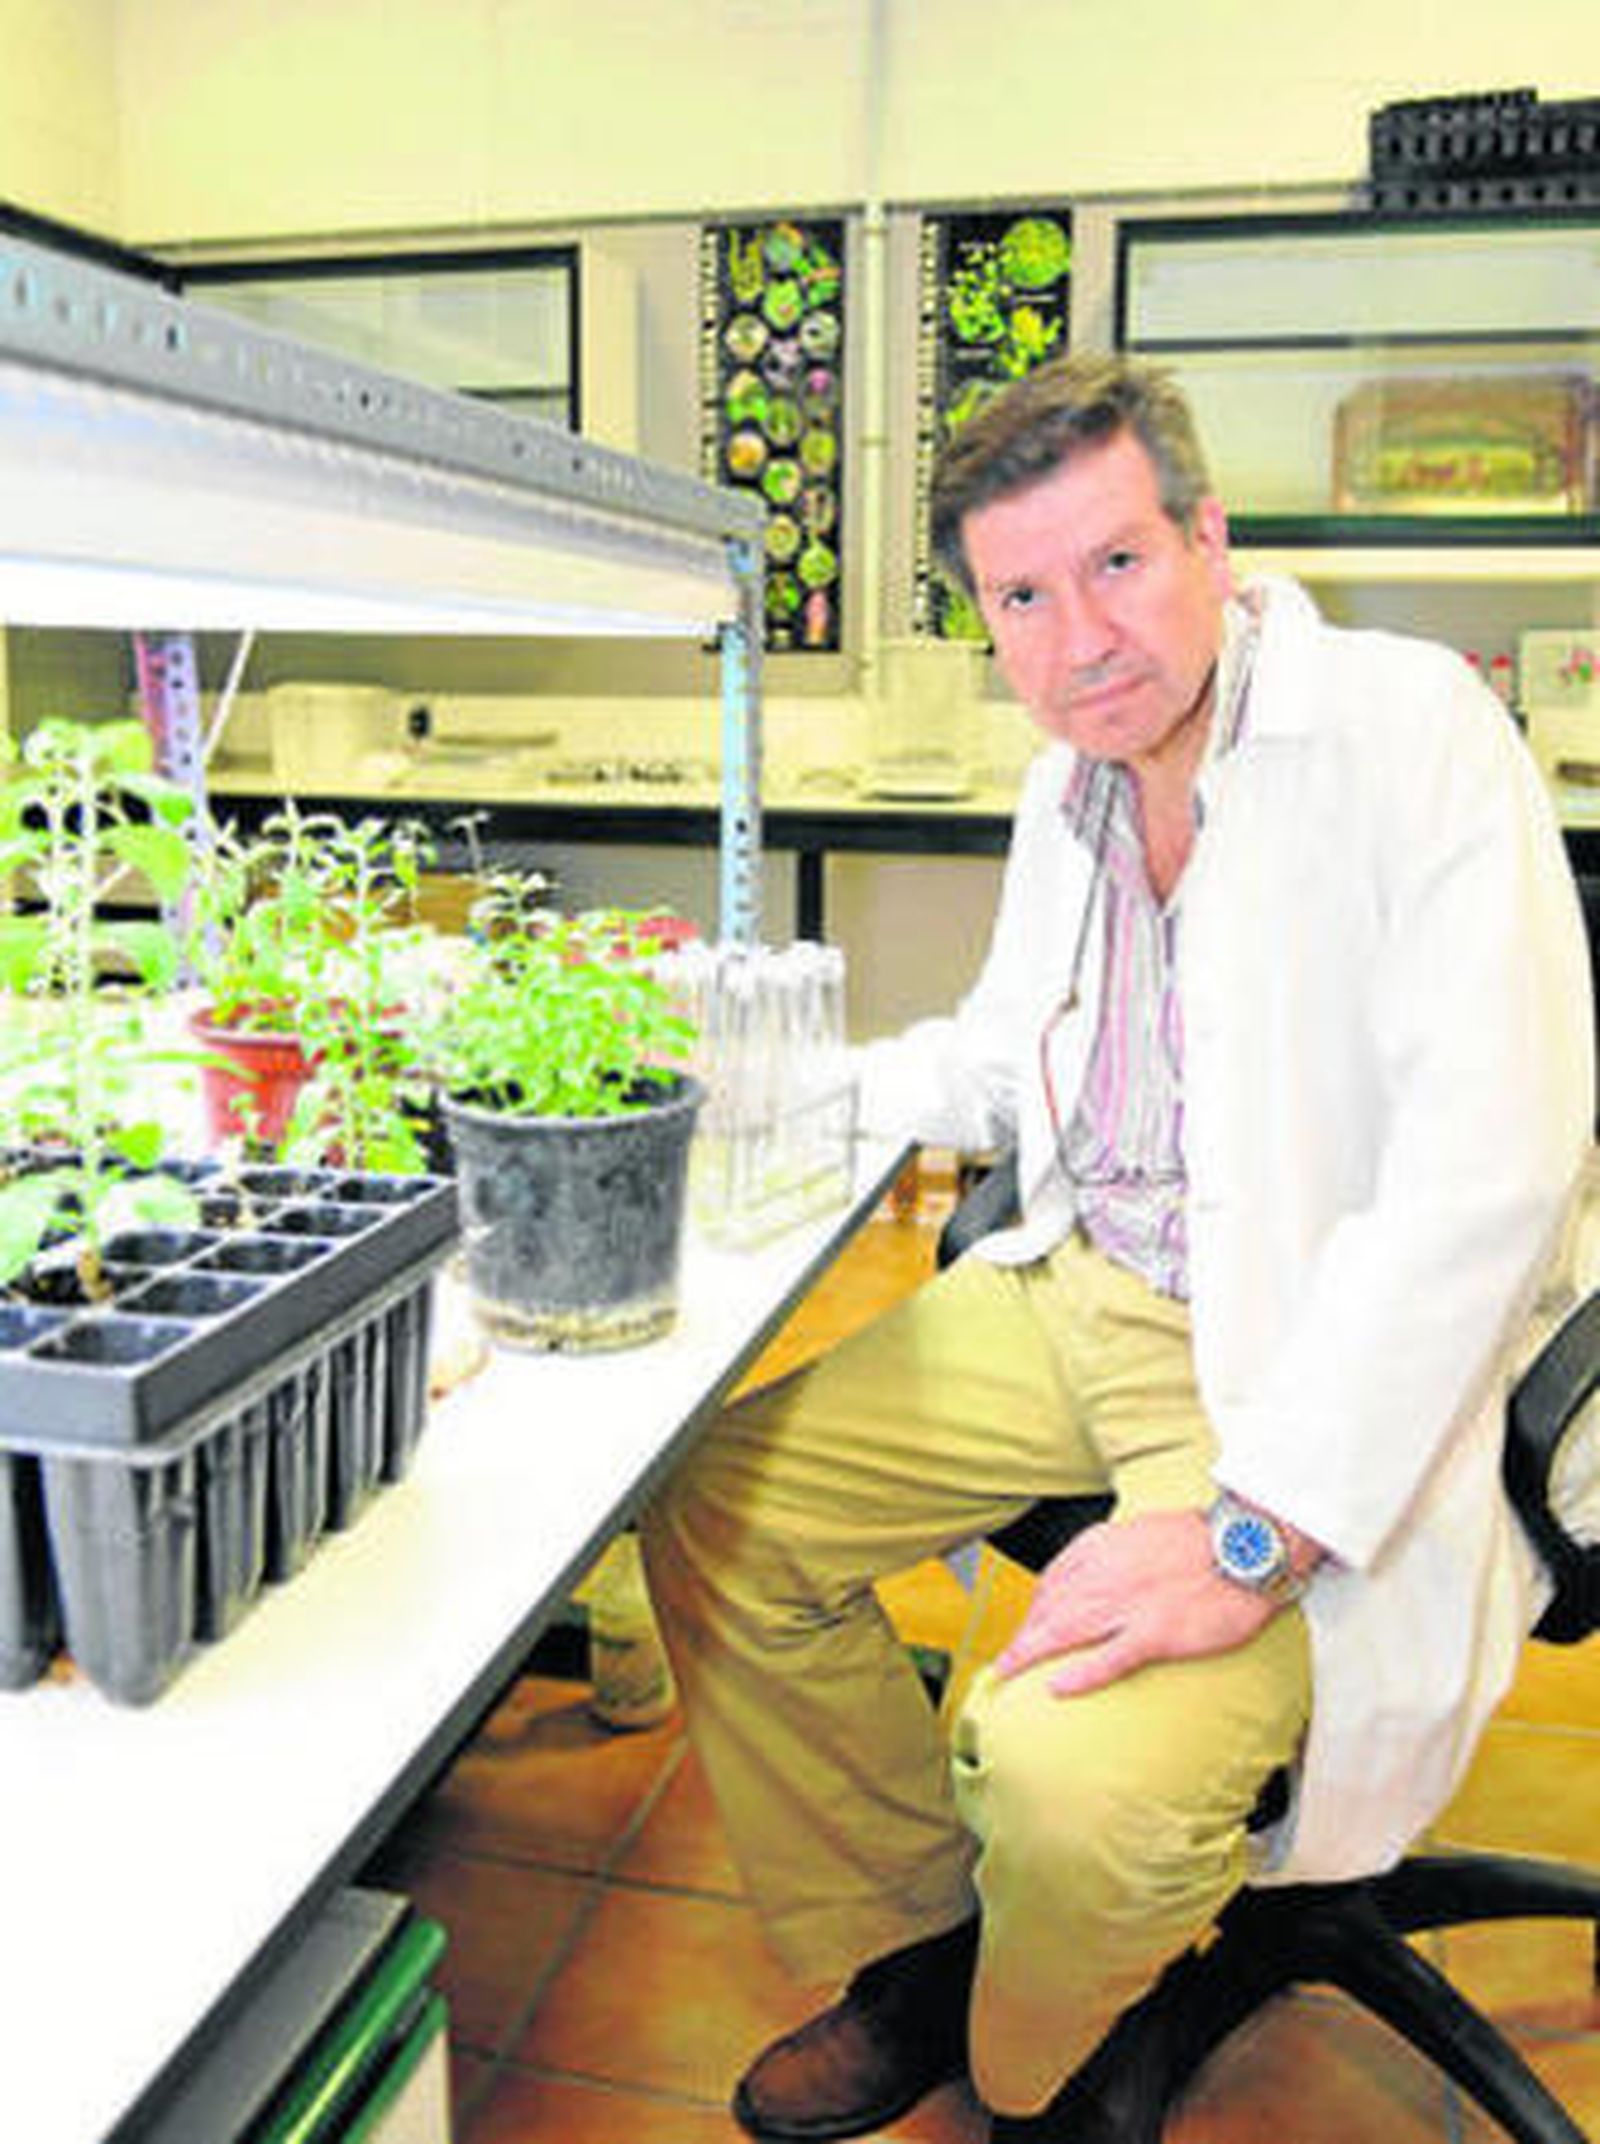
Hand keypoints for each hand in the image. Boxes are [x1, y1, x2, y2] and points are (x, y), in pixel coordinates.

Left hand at [993, 1508, 1276, 1698]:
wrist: (1248, 1544)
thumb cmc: (1204, 1539)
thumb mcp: (1144, 1532)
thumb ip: (1114, 1551)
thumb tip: (1094, 1570)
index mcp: (1104, 1547)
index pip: (1053, 1579)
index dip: (1034, 1606)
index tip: (1026, 1623)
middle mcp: (1107, 1575)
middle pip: (1050, 1609)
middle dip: (1022, 1635)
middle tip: (1005, 1659)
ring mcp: (1129, 1606)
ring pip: (1064, 1632)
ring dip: (1030, 1653)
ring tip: (1008, 1672)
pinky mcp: (1155, 1634)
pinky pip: (1108, 1659)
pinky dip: (1080, 1675)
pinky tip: (1057, 1688)